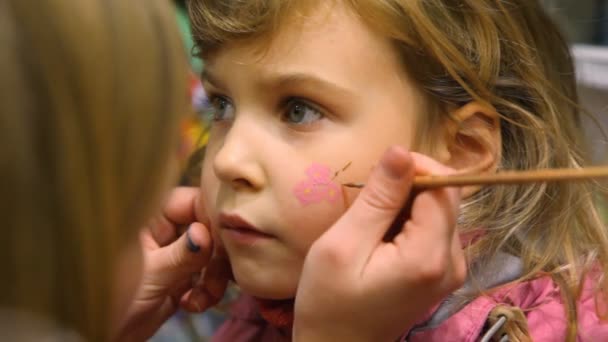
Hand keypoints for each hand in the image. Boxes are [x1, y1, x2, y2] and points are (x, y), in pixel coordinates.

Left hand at [116, 187, 230, 340]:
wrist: (105, 336)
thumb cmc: (112, 298)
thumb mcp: (149, 276)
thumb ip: (180, 255)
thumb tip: (205, 234)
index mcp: (150, 219)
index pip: (190, 202)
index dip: (210, 216)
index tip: (223, 238)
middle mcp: (165, 232)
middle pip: (208, 228)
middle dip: (216, 255)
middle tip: (215, 275)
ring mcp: (175, 254)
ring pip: (212, 254)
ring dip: (214, 277)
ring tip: (202, 297)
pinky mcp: (183, 277)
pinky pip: (208, 276)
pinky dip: (207, 291)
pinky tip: (191, 304)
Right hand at [293, 147, 465, 341]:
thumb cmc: (329, 302)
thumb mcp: (343, 245)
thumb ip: (377, 199)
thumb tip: (401, 151)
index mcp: (429, 256)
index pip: (444, 187)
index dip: (416, 167)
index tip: (379, 172)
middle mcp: (451, 262)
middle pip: (445, 198)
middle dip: (408, 187)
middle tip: (367, 201)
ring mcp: (450, 270)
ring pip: (439, 211)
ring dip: (406, 204)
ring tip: (370, 223)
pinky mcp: (440, 274)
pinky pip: (433, 230)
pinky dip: (408, 222)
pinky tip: (381, 238)